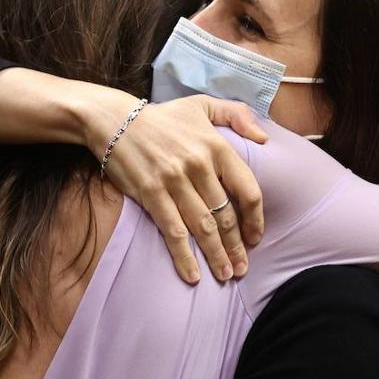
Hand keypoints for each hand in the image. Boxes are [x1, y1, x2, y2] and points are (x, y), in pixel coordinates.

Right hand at [0, 68, 268, 284]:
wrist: (114, 119)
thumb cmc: (162, 116)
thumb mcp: (203, 104)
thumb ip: (238, 115)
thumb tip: (264, 140)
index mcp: (217, 146)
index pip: (248, 189)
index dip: (255, 219)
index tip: (255, 238)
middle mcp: (199, 165)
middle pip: (226, 215)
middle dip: (236, 246)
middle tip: (242, 268)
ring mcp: (175, 181)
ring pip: (204, 227)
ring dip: (216, 255)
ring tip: (225, 275)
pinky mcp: (152, 194)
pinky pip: (174, 232)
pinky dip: (185, 256)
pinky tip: (192, 275)